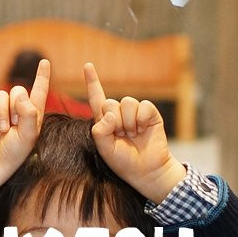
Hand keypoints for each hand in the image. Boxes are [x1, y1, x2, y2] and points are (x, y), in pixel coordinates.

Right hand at [0, 59, 50, 200]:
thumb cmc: (15, 152)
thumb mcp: (28, 135)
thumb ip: (28, 113)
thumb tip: (20, 94)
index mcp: (33, 113)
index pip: (39, 90)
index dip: (42, 76)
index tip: (45, 62)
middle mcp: (17, 108)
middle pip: (18, 90)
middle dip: (16, 106)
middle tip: (15, 124)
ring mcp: (1, 109)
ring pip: (2, 95)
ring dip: (3, 112)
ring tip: (3, 129)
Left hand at [84, 62, 185, 202]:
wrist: (147, 171)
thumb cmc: (124, 162)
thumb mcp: (105, 149)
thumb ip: (101, 131)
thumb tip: (110, 113)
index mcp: (105, 121)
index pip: (97, 98)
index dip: (92, 81)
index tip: (87, 65)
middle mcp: (119, 114)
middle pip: (110, 102)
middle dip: (115, 121)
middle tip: (123, 136)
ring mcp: (135, 113)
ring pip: (126, 102)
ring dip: (129, 122)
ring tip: (134, 135)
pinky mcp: (150, 113)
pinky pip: (143, 106)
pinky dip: (142, 119)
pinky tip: (144, 130)